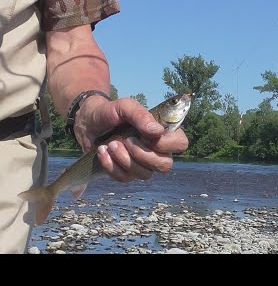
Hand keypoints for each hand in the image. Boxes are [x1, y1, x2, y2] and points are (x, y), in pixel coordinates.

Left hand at [74, 96, 188, 181]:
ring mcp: (143, 165)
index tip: (144, 134)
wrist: (89, 123)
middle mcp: (158, 151)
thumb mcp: (125, 107)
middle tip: (126, 140)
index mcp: (163, 133)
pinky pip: (125, 178)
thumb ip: (141, 115)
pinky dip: (111, 165)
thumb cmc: (111, 112)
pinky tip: (102, 151)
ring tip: (110, 144)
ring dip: (124, 159)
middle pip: (165, 165)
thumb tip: (156, 132)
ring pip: (145, 174)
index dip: (165, 144)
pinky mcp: (127, 174)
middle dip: (143, 155)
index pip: (181, 144)